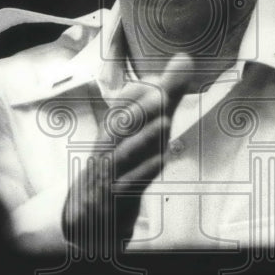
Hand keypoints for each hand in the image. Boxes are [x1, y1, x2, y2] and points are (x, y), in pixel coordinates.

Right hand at [61, 53, 193, 249]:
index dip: (139, 92)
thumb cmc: (121, 164)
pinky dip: (144, 171)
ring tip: (165, 122)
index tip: (160, 79)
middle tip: (163, 92)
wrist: (89, 216)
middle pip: (121, 125)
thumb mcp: (144, 128)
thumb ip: (165, 98)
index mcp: (113, 129)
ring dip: (143, 138)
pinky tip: (162, 160)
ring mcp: (110, 172)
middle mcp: (109, 147)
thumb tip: (184, 58)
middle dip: (141, 108)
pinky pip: (129, 184)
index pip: (121, 106)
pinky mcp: (117, 197)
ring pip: (124, 153)